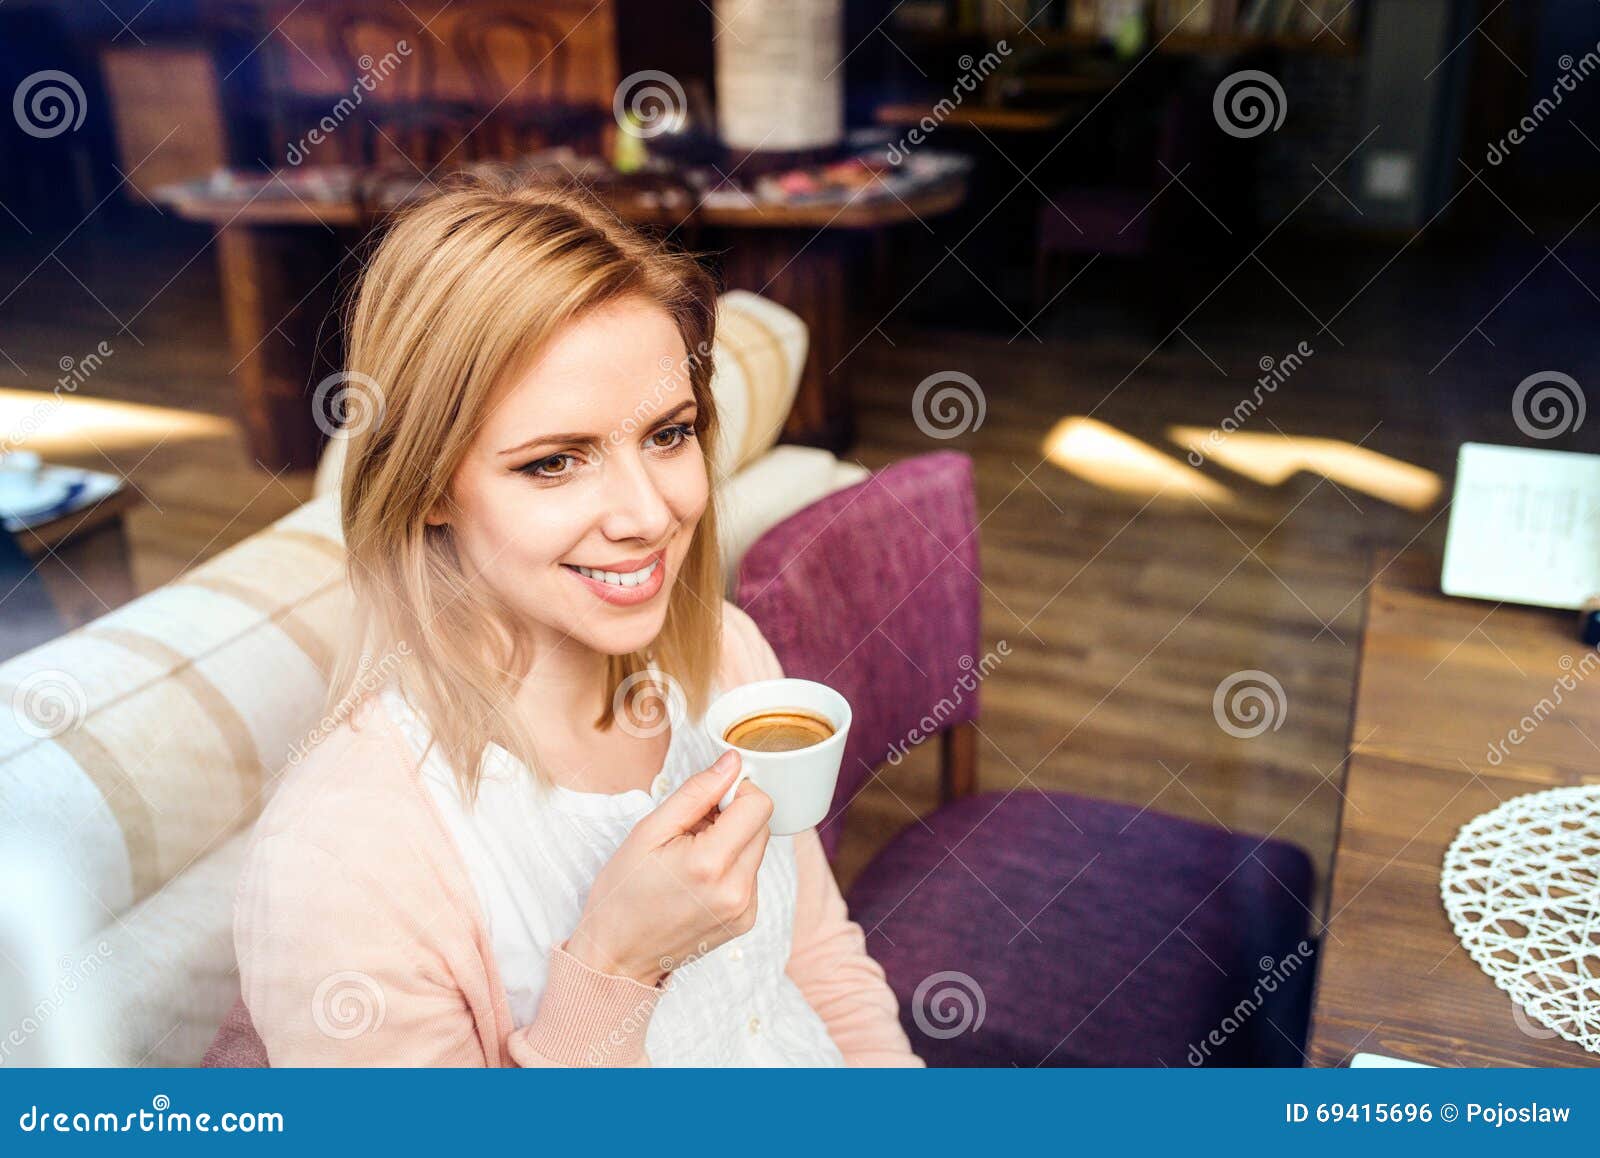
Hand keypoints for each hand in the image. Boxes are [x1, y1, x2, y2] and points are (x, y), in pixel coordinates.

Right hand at [565, 750, 772, 984]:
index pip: (759, 805)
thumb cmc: (624, 894)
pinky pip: (751, 874)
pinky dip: (731, 866)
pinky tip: (698, 878)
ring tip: (690, 857)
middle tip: (691, 829)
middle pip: (762, 824)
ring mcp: (745, 909)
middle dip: (732, 816)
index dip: (735, 792)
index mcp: (711, 864)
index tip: (707, 801)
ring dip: (732, 841)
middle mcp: (737, 890)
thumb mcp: (648, 831)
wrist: (617, 957)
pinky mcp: (746, 921)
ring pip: (757, 848)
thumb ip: (696, 792)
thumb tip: (731, 763)